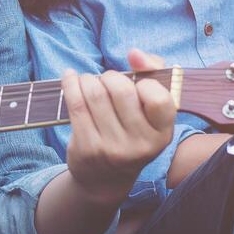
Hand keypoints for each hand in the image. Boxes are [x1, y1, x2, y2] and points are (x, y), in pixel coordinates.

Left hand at [60, 49, 176, 203]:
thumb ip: (153, 73)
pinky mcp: (87, 147)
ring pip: (95, 93)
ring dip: (89, 79)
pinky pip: (76, 104)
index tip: (136, 84)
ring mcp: (112, 148)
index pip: (159, 98)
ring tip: (89, 82)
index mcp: (162, 133)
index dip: (145, 83)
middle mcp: (140, 144)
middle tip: (106, 81)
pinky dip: (71, 83)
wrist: (106, 179)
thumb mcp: (151, 111)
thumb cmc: (132, 132)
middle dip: (110, 77)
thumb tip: (134, 53)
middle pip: (121, 90)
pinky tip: (70, 77)